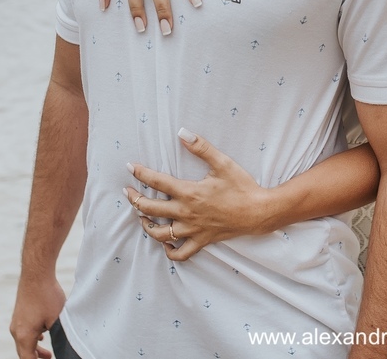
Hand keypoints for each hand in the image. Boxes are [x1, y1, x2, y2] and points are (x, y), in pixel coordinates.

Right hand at [10, 274, 65, 358]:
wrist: (36, 273)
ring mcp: (16, 321)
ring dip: (34, 348)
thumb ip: (58, 336)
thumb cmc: (47, 296)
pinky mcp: (19, 313)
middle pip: (24, 352)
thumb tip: (62, 343)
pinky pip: (23, 332)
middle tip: (49, 358)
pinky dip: (32, 338)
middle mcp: (16, 330)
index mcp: (23, 335)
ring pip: (24, 341)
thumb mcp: (57, 320)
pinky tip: (41, 336)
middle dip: (36, 358)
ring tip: (47, 353)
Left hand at [124, 130, 271, 260]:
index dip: (140, 173)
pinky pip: (180, 254)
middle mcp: (186, 213)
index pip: (157, 182)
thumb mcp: (222, 163)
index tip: (130, 167)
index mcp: (189, 193)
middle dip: (135, 200)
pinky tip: (166, 243)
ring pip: (160, 234)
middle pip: (150, 209)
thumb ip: (201, 147)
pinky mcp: (202, 241)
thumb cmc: (241, 186)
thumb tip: (182, 133)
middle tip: (128, 192)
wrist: (259, 212)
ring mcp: (193, 230)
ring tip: (142, 217)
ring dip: (147, 226)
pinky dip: (170, 251)